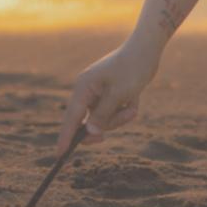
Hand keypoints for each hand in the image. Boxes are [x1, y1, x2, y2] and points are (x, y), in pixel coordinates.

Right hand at [56, 41, 159, 156]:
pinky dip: (124, 110)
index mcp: (84, 86)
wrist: (147, 50)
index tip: (60, 155)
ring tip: (132, 108)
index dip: (65, 137)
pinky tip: (134, 100)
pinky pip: (114, 111)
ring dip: (119, 117)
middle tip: (104, 140)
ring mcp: (99, 91)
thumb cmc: (132, 69)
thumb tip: (89, 133)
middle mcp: (87, 89)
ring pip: (104, 118)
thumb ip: (103, 115)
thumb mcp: (118, 94)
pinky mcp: (110, 93)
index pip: (72, 117)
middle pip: (88, 120)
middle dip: (102, 126)